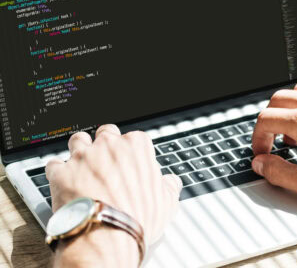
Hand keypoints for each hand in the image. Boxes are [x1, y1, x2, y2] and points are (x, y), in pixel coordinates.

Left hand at [46, 125, 181, 266]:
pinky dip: (58, 171)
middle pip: (106, 132)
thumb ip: (169, 186)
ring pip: (78, 140)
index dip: (132, 152)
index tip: (131, 163)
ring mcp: (82, 157)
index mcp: (136, 147)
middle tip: (107, 161)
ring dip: (80, 150)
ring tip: (83, 165)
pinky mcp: (60, 172)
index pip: (135, 138)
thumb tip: (171, 183)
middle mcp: (108, 146)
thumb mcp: (167, 203)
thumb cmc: (138, 219)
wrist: (107, 236)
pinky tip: (63, 180)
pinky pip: (54, 164)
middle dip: (105, 144)